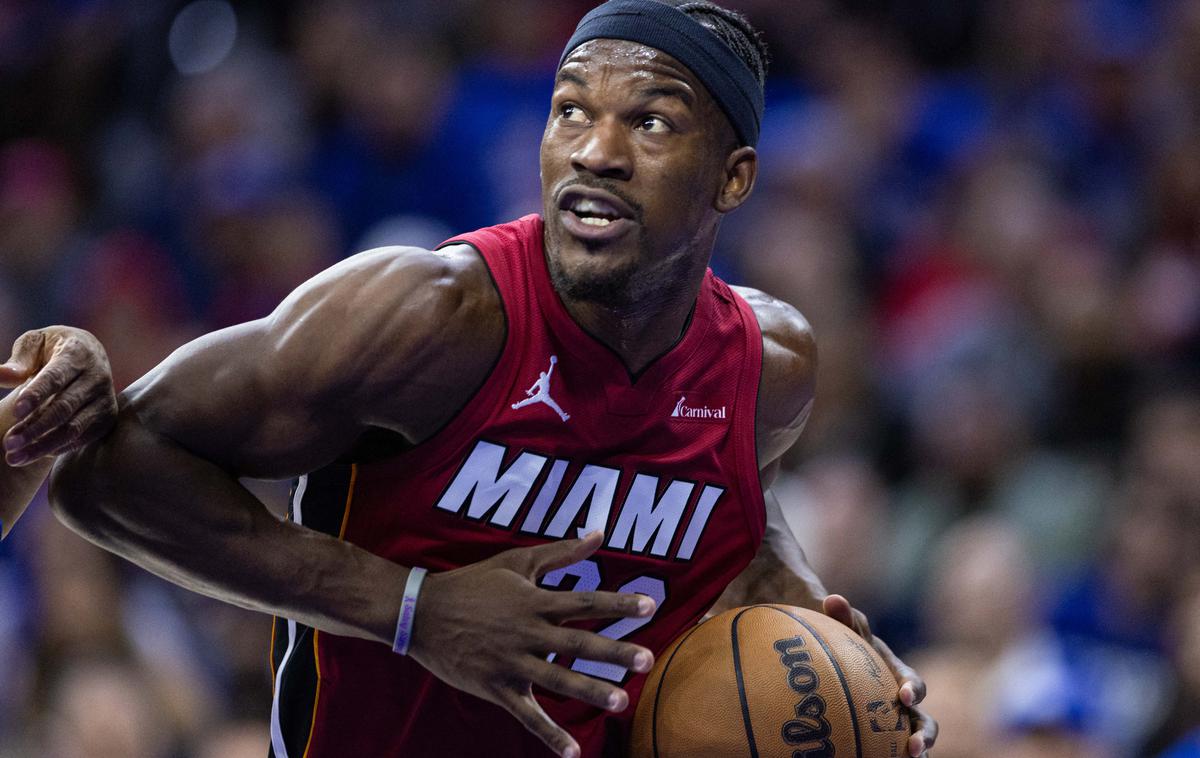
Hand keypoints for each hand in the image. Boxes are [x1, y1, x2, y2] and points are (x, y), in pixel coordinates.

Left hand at [0, 327, 117, 465]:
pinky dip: (56, 448)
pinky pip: (80, 438)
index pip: (56, 377)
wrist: (91, 354)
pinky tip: (32, 454)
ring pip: (73, 429)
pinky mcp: (106, 417)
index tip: (14, 412)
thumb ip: (19, 361)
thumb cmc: (53, 349)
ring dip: (42, 446)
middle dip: (34, 428)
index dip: (36, 395)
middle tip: (8, 443)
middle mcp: (96, 377)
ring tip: (14, 457)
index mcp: (77, 354)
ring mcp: (104, 400)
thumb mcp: (35, 344)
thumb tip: (0, 375)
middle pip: (64, 408)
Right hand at [409, 531, 656, 757]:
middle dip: (614, 653)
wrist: (422, 613)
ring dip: (590, 691)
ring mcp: (512, 663)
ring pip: (557, 680)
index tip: (650, 606)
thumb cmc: (473, 583)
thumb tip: (599, 532)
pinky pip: (526, 715)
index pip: (585, 602)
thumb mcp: (517, 561)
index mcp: (535, 602)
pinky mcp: (497, 688)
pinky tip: (572, 753)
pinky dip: (549, 735)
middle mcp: (527, 633)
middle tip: (646, 660)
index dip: (618, 604)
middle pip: (578, 643)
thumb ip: (561, 552)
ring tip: (620, 702)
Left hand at [823, 594, 936, 757]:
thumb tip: (832, 599)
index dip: (914, 690)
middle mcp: (902, 701)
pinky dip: (887, 756)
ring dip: (916, 752)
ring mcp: (894, 720)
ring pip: (913, 742)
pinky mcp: (880, 735)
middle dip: (925, 735)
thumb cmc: (843, 636)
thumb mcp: (845, 625)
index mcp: (899, 674)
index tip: (905, 697)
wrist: (834, 649)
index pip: (914, 683)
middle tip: (914, 748)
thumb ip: (844, 615)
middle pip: (924, 722)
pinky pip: (887, 749)